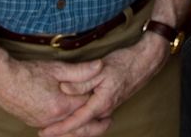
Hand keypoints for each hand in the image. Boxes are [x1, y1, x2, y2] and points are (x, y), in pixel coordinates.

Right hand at [0, 55, 101, 129]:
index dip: (97, 99)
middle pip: (80, 124)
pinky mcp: (35, 123)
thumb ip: (80, 71)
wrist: (1, 82)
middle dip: (95, 123)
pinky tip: (73, 123)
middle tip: (109, 120)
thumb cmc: (29, 72)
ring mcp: (43, 123)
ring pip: (68, 129)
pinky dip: (66, 128)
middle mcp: (53, 118)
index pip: (87, 105)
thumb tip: (100, 66)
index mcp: (61, 105)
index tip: (107, 97)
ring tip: (94, 124)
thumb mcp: (57, 68)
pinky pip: (56, 129)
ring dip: (81, 129)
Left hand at [37, 35, 168, 136]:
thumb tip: (63, 89)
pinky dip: (80, 120)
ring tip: (54, 127)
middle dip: (64, 132)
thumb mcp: (101, 69)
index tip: (44, 132)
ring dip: (71, 127)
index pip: (77, 121)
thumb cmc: (125, 62)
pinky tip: (72, 115)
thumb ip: (81, 80)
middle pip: (82, 128)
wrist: (147, 59)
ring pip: (87, 123)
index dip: (59, 128)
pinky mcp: (110, 102)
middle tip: (44, 131)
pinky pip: (92, 117)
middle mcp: (106, 109)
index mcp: (102, 102)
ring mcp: (109, 106)